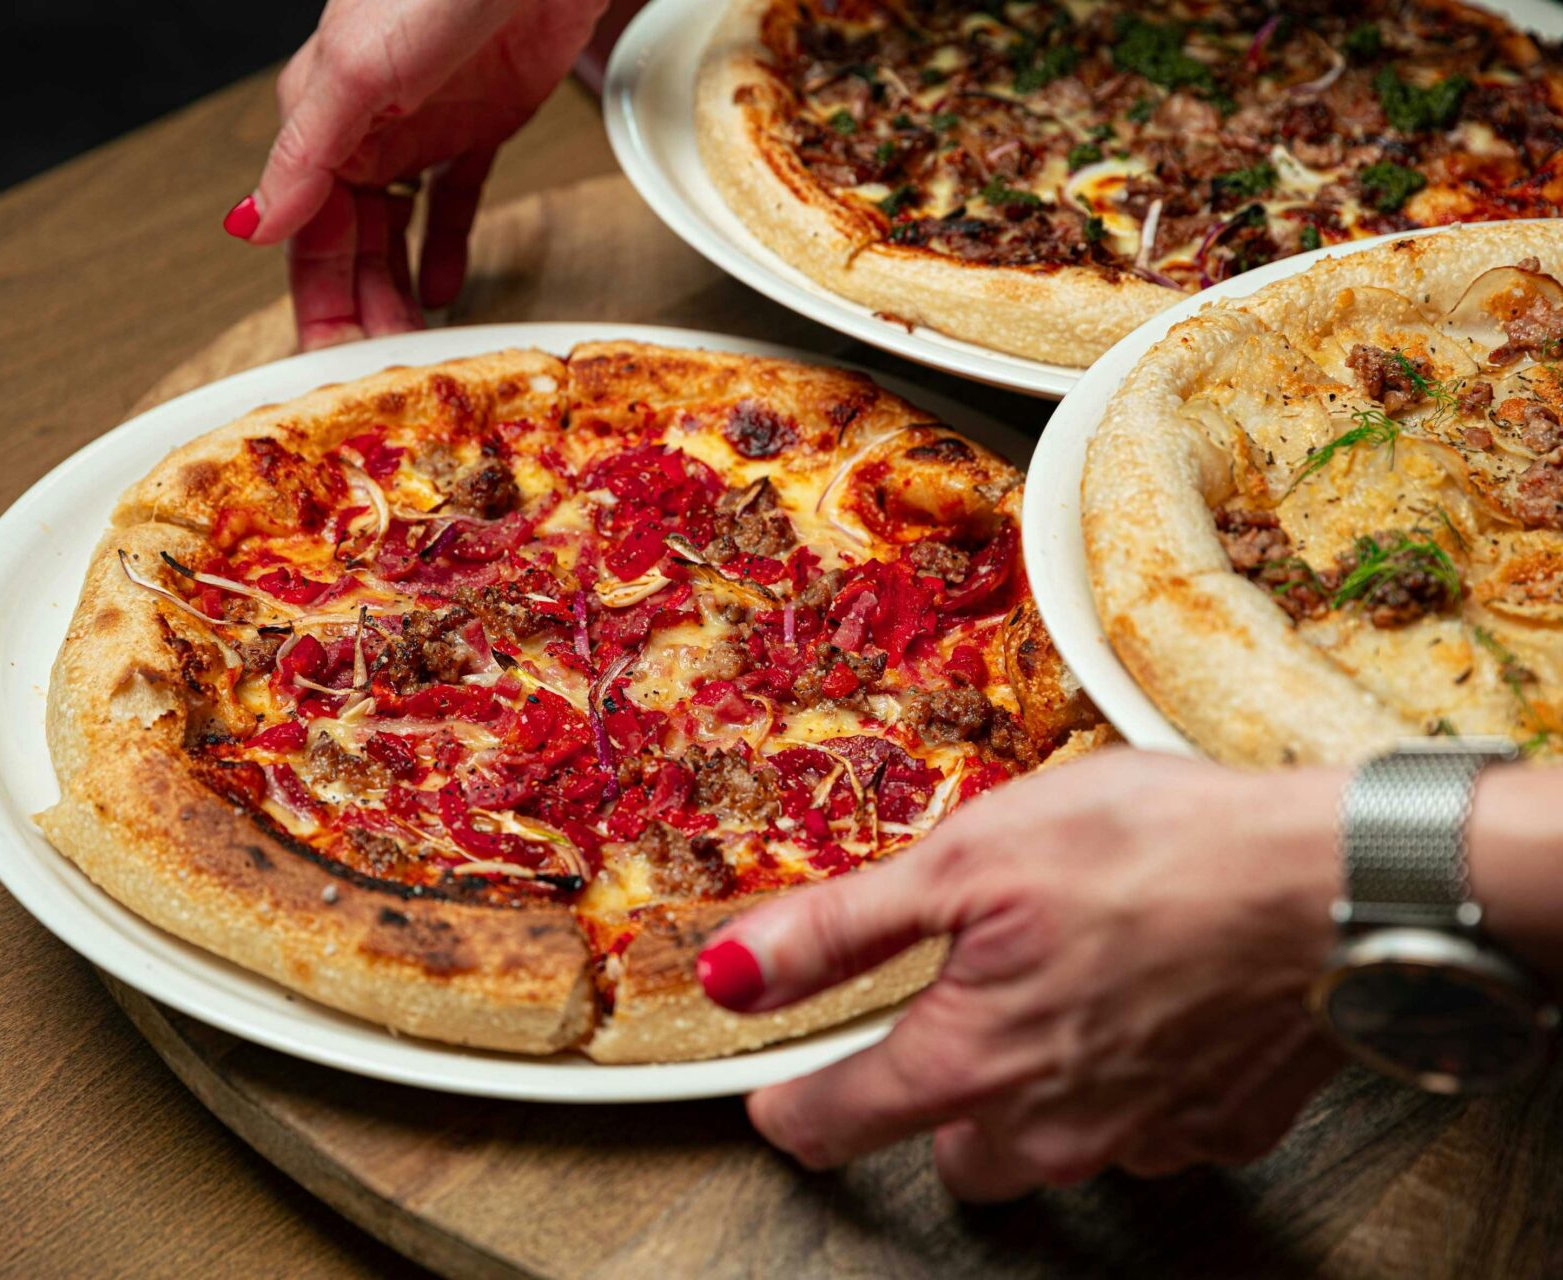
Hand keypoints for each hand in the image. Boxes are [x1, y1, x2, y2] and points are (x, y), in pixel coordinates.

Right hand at [224, 0, 607, 349]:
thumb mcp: (359, 72)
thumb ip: (307, 154)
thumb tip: (253, 226)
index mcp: (323, 120)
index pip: (307, 234)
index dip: (317, 300)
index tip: (327, 361)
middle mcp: (367, 131)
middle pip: (352, 244)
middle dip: (360, 309)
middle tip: (377, 370)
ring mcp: (425, 130)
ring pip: (401, 232)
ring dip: (402, 288)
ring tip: (415, 341)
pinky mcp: (482, 126)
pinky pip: (458, 201)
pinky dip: (452, 246)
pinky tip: (452, 288)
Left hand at [698, 748, 1347, 1198]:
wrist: (1326, 880)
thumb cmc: (1152, 851)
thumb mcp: (963, 861)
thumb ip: (839, 930)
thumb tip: (736, 973)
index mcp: (968, 1062)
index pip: (837, 1119)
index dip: (790, 1108)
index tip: (772, 1099)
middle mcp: (1048, 1125)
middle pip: (949, 1157)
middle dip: (931, 1105)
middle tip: (947, 1026)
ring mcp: (1141, 1136)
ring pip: (1049, 1153)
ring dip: (1032, 1098)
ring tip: (1054, 1004)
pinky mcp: (1220, 1126)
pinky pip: (1144, 1134)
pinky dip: (1126, 1087)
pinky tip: (1140, 1012)